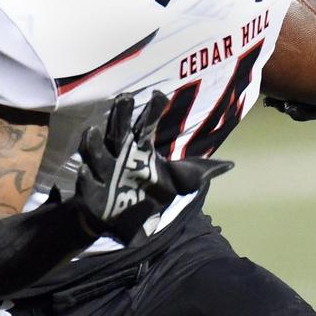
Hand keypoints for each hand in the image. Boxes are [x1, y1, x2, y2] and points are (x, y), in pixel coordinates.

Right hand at [74, 91, 232, 242]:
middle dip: (119, 115)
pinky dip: (86, 179)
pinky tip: (85, 172)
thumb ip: (200, 172)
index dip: (152, 109)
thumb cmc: (153, 192)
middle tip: (123, 97)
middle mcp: (120, 155)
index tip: (159, 95)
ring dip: (94, 143)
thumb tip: (230, 164)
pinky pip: (87, 184)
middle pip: (118, 130)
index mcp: (141, 148)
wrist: (131, 220)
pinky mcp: (93, 193)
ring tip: (92, 132)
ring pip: (96, 153)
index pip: (146, 123)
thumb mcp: (181, 182)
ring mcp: (104, 172)